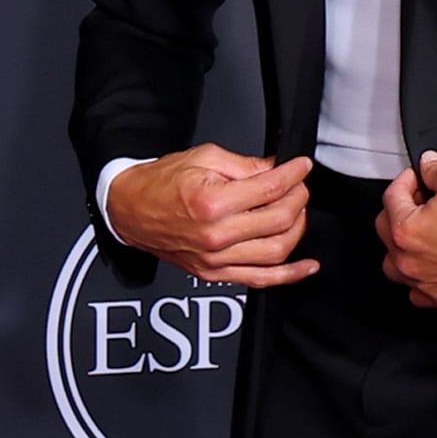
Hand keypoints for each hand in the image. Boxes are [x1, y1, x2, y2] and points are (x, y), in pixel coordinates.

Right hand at [109, 145, 315, 287]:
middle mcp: (215, 236)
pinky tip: (306, 267)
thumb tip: (277, 170)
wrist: (130, 210)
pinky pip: (260, 279)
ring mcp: (215, 259)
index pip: (270, 189)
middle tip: (298, 186)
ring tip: (295, 212)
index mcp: (211, 203)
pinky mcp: (214, 274)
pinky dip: (288, 275)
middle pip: (279, 220)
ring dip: (296, 229)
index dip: (293, 175)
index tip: (300, 167)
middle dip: (298, 199)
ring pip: (276, 250)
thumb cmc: (159, 184)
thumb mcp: (204, 158)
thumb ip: (246, 166)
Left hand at [378, 152, 436, 312]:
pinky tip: (435, 262)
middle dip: (402, 210)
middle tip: (422, 198)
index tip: (417, 177)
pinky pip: (422, 291)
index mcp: (407, 232)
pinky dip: (423, 276)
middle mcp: (412, 264)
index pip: (392, 199)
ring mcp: (430, 286)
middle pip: (389, 232)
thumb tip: (429, 167)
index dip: (405, 181)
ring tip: (424, 231)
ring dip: (405, 247)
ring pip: (399, 266)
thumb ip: (436, 170)